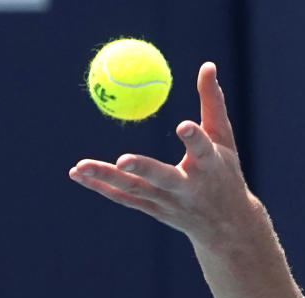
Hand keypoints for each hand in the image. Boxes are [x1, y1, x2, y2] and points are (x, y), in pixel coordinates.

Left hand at [69, 62, 263, 248]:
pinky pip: (124, 198)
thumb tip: (207, 64)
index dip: (194, 139)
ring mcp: (169, 202)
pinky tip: (78, 175)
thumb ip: (213, 103)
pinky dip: (101, 186)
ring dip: (107, 178)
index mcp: (210, 168)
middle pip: (164, 178)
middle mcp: (189, 188)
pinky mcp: (154, 210)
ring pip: (135, 190)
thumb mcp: (225, 140)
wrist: (226, 226)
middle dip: (144, 169)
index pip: (203, 151)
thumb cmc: (225, 174)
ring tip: (79, 166)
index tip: (183, 126)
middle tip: (123, 159)